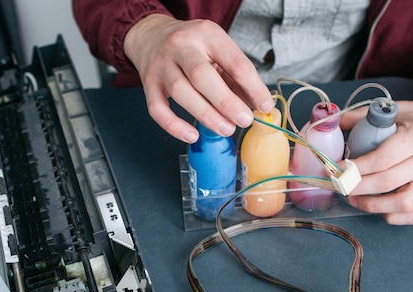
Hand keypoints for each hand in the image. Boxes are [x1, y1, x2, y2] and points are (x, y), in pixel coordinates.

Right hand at [123, 14, 273, 142]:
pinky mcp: (148, 83)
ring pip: (180, 91)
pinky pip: (157, 109)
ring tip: (226, 129)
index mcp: (207, 34)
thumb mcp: (217, 49)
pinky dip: (174, 126)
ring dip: (205, 115)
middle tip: (244, 120)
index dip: (253, 87)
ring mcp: (161, 64)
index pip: (234, 62)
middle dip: (226, 102)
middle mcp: (181, 46)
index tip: (264, 105)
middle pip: (202, 76)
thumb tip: (255, 105)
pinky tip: (192, 136)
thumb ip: (235, 76)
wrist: (151, 35)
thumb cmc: (192, 47)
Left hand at [340, 95, 412, 224]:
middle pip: (388, 182)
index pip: (382, 159)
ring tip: (353, 198)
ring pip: (403, 203)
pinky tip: (376, 207)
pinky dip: (392, 216)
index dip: (355, 168)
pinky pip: (412, 214)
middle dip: (357, 187)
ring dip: (373, 205)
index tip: (335, 170)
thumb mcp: (385, 111)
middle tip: (338, 185)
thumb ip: (356, 118)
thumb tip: (329, 124)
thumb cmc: (407, 120)